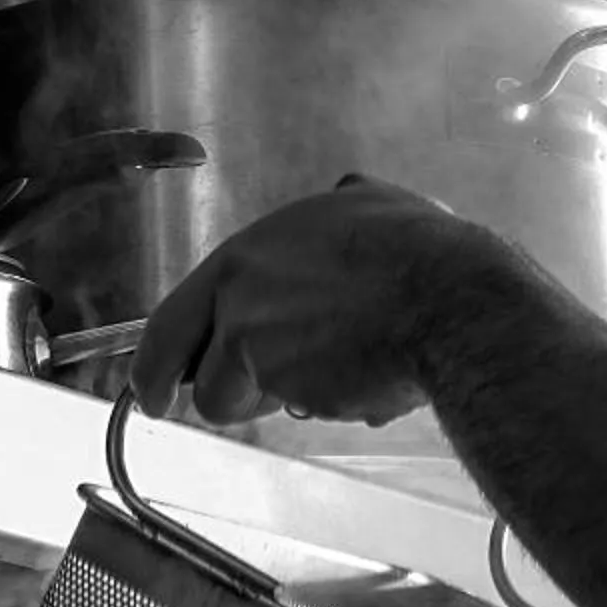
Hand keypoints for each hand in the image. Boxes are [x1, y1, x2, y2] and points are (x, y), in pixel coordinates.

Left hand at [128, 175, 480, 426]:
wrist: (451, 302)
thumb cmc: (430, 259)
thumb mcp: (375, 207)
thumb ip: (344, 210)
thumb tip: (351, 194)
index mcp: (257, 245)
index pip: (185, 302)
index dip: (168, 345)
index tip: (155, 375)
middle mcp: (239, 284)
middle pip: (171, 351)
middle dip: (161, 384)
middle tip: (158, 404)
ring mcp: (250, 331)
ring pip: (225, 397)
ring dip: (262, 403)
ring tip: (323, 382)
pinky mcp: (272, 374)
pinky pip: (280, 412)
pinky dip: (314, 410)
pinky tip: (358, 386)